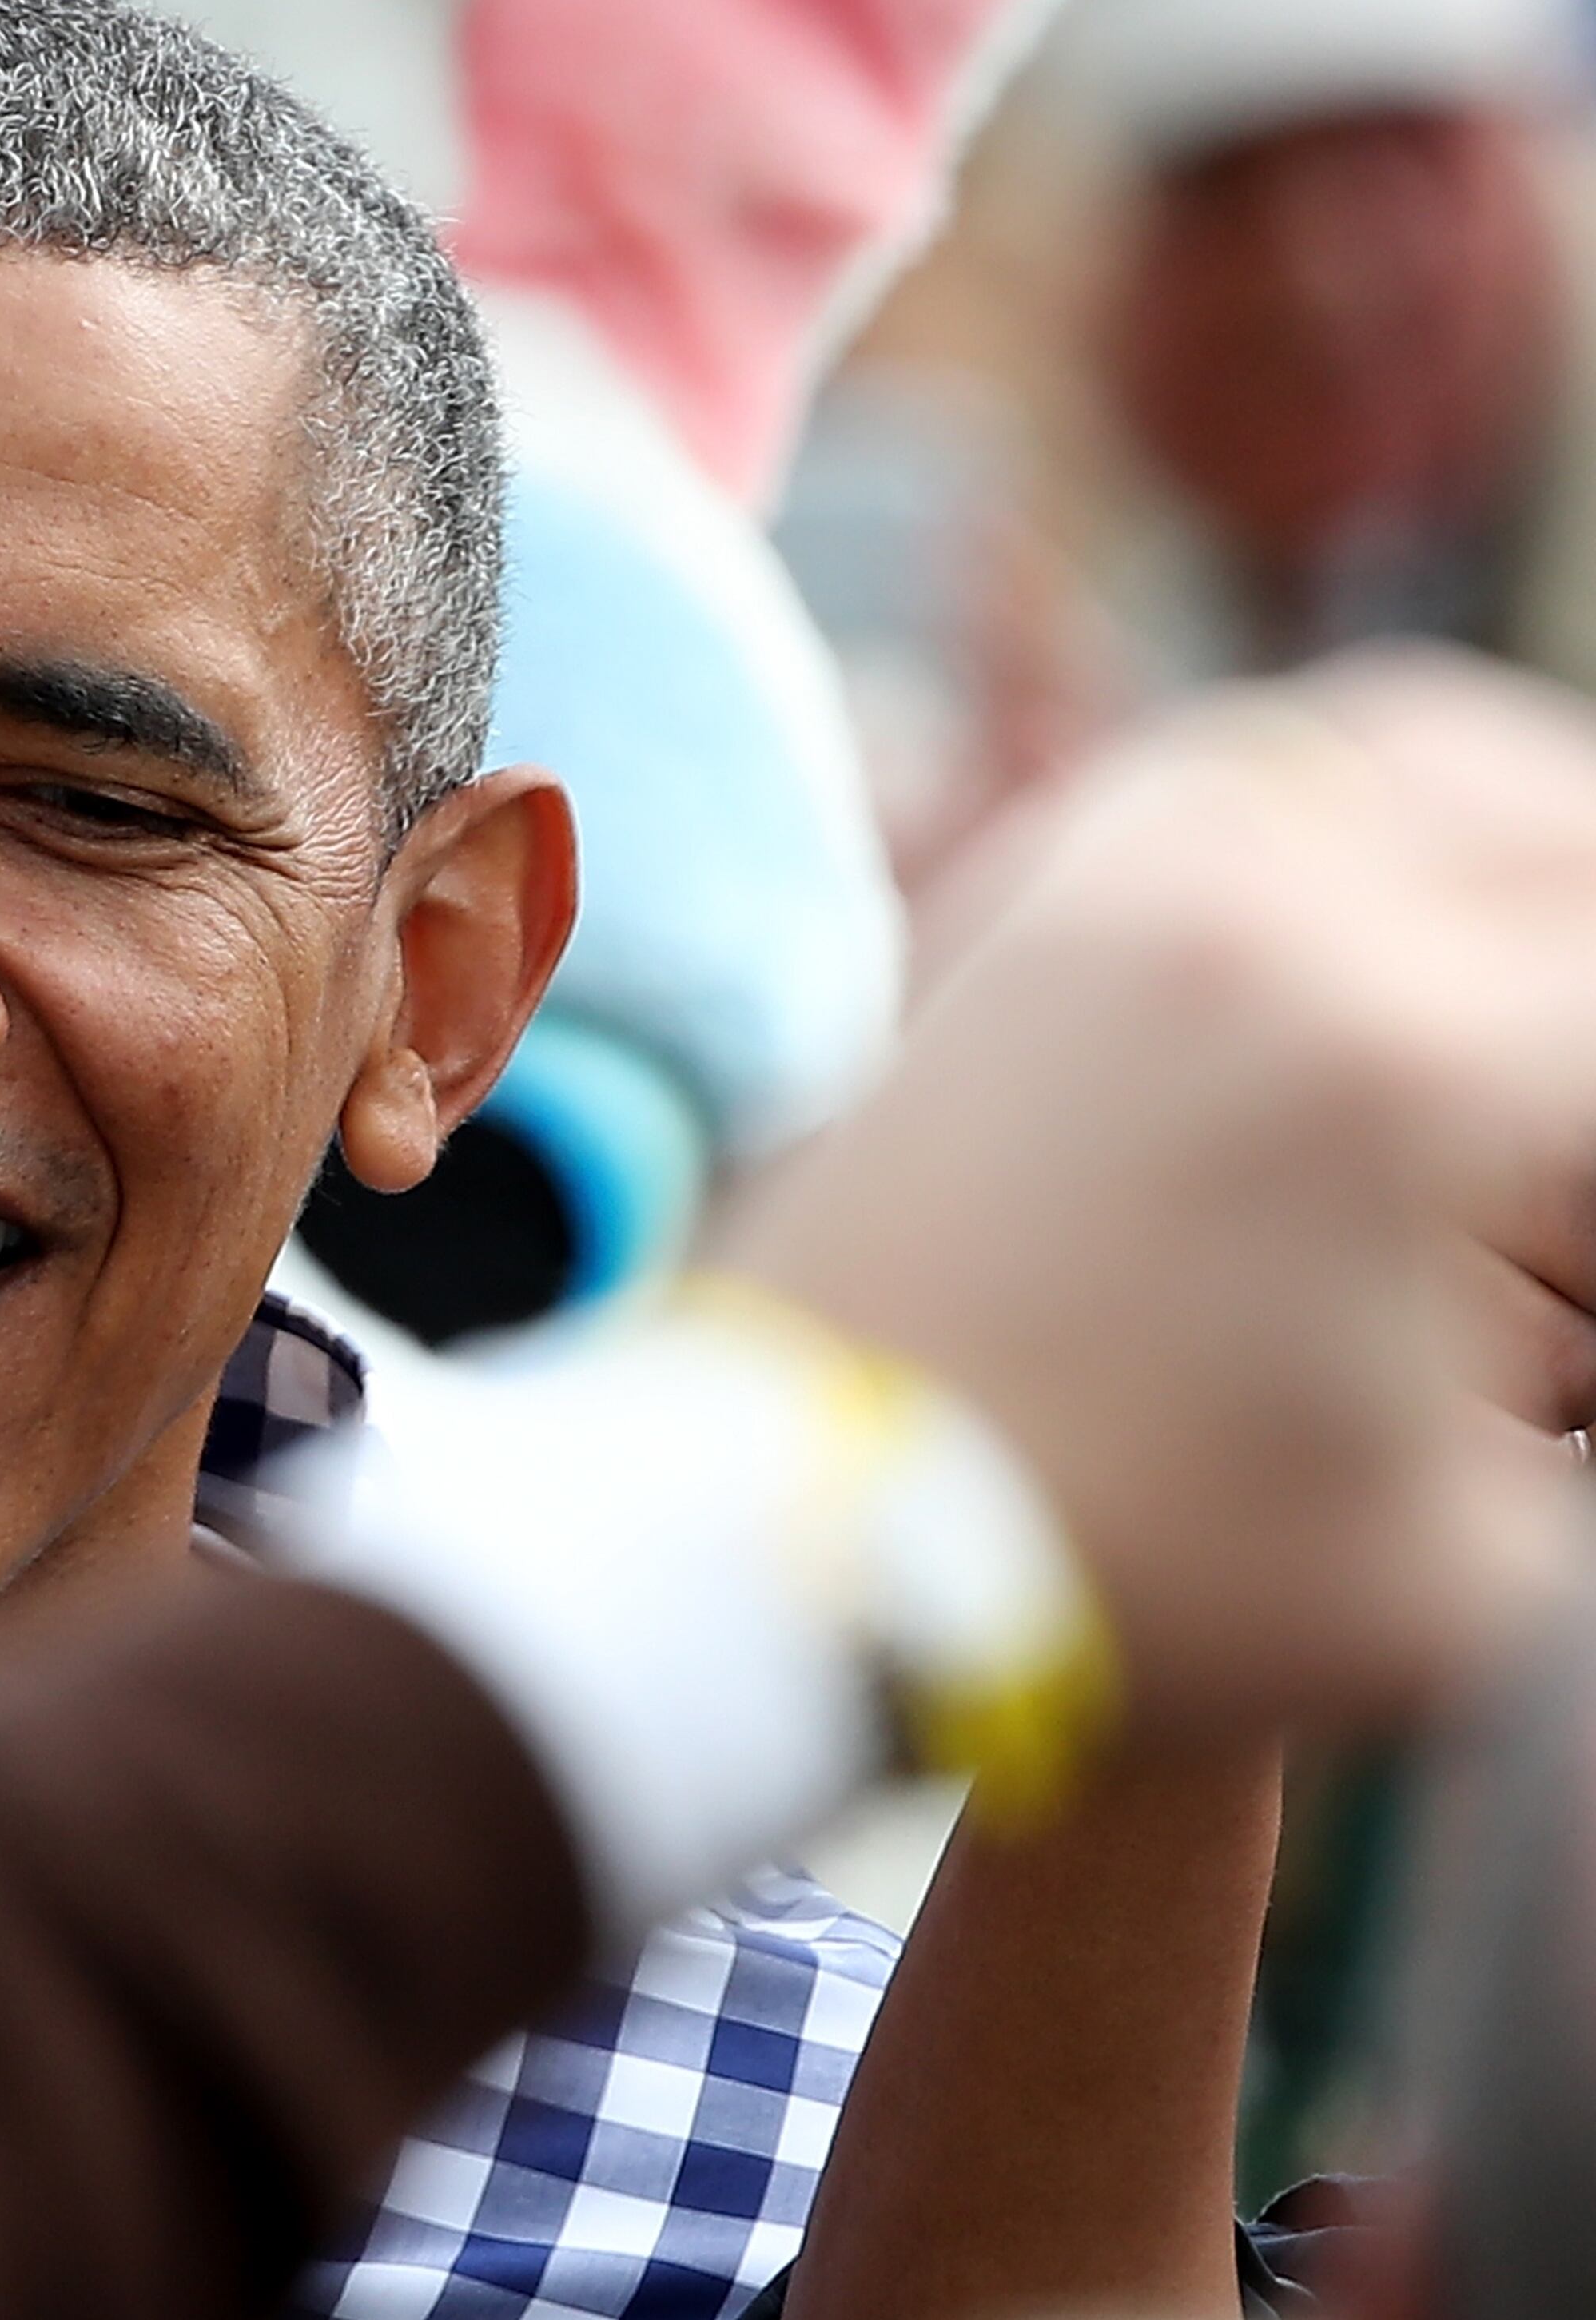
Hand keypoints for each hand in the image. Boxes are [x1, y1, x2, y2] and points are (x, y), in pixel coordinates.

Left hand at [720, 651, 1595, 1737]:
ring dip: (1514, 821)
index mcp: (1407, 1064)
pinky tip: (1398, 892)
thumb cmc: (1137, 1575)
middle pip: (1547, 822)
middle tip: (1588, 1027)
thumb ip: (1578, 1422)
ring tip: (1550, 925)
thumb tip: (1563, 1334)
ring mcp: (1124, 873)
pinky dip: (1353, 795)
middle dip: (1592, 922)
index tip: (1582, 1201)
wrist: (802, 1521)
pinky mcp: (1026, 890)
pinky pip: (1238, 762)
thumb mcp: (1459, 1562)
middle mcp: (1264, 912)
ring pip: (1398, 744)